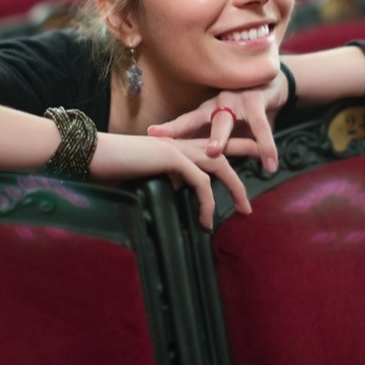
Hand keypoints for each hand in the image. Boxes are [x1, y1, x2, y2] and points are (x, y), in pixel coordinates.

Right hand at [89, 132, 256, 228]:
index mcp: (176, 144)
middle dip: (250, 156)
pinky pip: (201, 183)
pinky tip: (206, 221)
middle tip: (270, 168)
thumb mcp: (147, 174)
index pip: (210, 144)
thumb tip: (182, 187)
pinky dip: (207, 203)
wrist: (94, 154)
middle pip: (225, 149)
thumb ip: (169, 177)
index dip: (233, 147)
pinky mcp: (173, 158)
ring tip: (244, 211)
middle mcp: (181, 143)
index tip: (252, 155)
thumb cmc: (113, 166)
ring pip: (219, 166)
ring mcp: (178, 148)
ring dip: (236, 188)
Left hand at [147, 71, 288, 174]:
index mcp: (207, 111)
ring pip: (225, 121)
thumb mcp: (225, 128)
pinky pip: (260, 127)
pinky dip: (266, 147)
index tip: (151, 134)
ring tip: (213, 152)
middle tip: (168, 147)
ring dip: (219, 137)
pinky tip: (269, 164)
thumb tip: (188, 175)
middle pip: (198, 119)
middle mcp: (217, 103)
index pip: (185, 121)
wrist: (268, 84)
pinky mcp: (257, 101)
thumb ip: (212, 146)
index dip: (170, 128)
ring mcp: (235, 100)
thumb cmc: (242, 111)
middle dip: (181, 130)